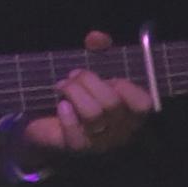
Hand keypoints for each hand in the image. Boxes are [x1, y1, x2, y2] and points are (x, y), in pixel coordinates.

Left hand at [25, 34, 159, 166]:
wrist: (44, 124)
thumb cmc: (75, 96)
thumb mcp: (91, 71)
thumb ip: (99, 50)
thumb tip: (96, 37)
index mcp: (131, 113)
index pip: (143, 103)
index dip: (125, 86)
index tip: (106, 78)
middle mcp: (121, 131)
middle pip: (112, 104)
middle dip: (88, 81)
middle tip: (72, 76)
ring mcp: (101, 143)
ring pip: (94, 115)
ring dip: (73, 93)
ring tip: (62, 87)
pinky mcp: (77, 149)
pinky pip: (75, 130)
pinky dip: (66, 113)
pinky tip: (60, 106)